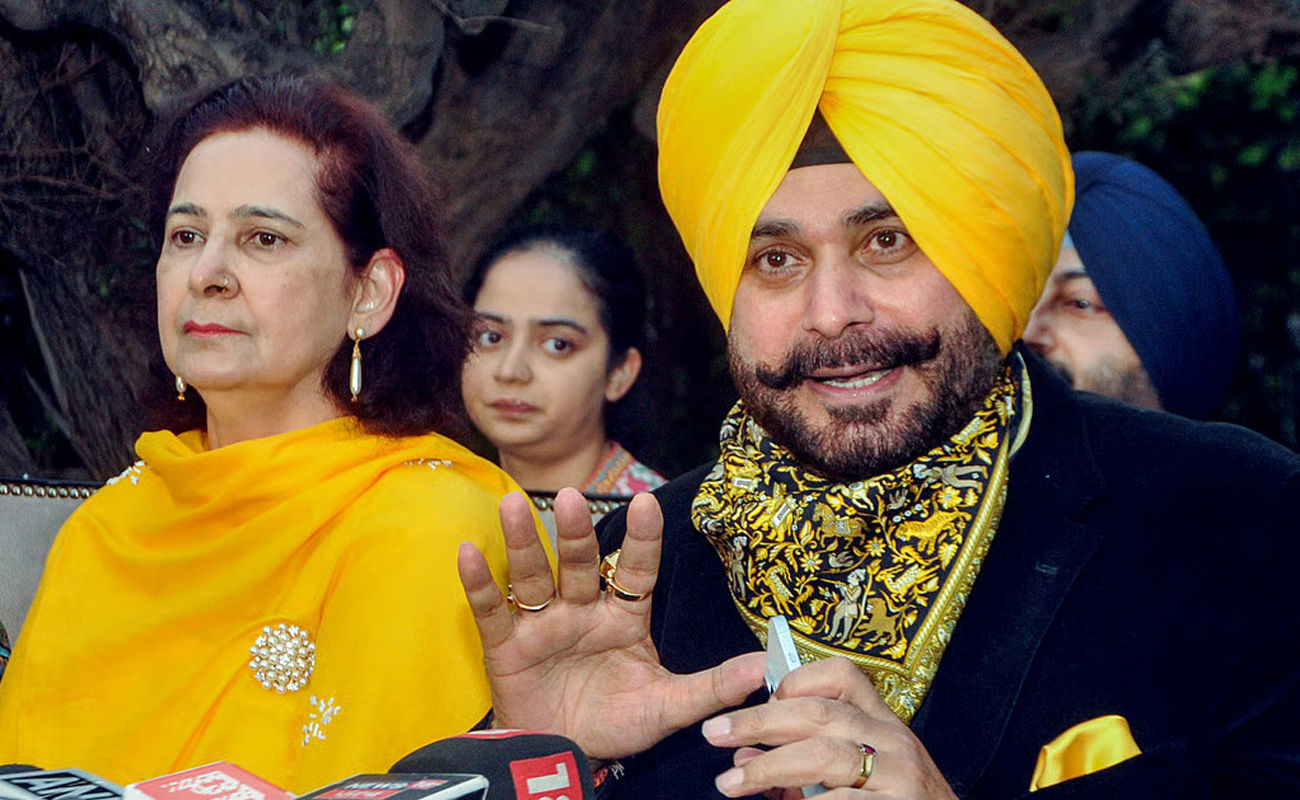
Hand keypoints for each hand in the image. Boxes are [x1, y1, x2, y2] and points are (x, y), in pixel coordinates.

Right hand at [458, 488, 765, 760]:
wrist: (566, 754)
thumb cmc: (617, 723)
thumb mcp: (667, 707)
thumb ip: (709, 687)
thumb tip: (759, 668)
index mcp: (624, 617)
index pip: (636, 570)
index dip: (643, 539)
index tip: (649, 502)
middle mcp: (583, 610)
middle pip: (579, 563)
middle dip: (575, 532)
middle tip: (572, 498)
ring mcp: (543, 623)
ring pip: (534, 575)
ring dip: (524, 542)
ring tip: (515, 506)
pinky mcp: (507, 645)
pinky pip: (492, 609)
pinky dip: (479, 582)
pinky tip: (470, 553)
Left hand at [701, 658, 956, 798]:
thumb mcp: (857, 774)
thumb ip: (802, 761)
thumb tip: (742, 755)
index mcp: (882, 721)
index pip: (841, 675)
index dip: (794, 682)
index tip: (758, 702)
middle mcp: (894, 739)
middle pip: (818, 713)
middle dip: (758, 722)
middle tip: (714, 734)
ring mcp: (901, 775)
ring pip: (823, 756)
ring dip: (767, 768)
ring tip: (729, 783)